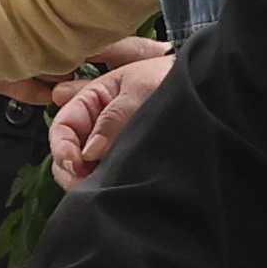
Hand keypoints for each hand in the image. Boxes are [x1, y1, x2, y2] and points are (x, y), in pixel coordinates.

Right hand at [47, 43, 173, 190]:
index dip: (62, 146)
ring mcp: (109, 142)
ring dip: (85, 180)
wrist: (204, 86)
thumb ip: (113, 118)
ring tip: (99, 189)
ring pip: (83, 167)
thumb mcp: (139, 90)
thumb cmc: (169, 78)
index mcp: (92, 98)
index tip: (74, 164)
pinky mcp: (124, 157)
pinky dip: (102, 184)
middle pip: (68, 151)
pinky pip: (105, 174)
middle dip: (69, 170)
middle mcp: (96, 123)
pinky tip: (111, 188)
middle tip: (84, 186)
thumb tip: (89, 152)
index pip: (63, 126)